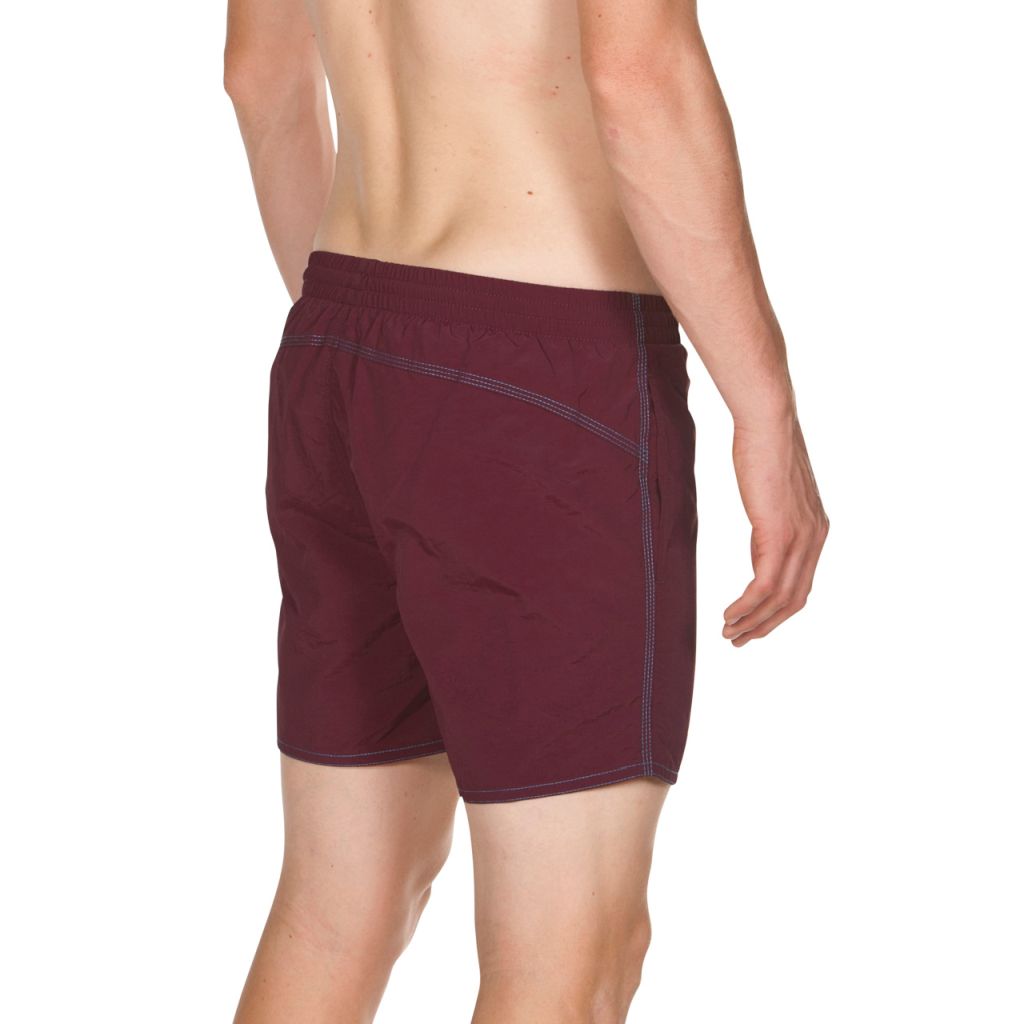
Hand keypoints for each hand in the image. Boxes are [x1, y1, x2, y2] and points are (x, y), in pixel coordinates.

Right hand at [723, 416, 827, 645]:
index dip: (777, 611)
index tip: (753, 623)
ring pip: (779, 598)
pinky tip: (729, 614)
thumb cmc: (763, 445)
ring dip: (752, 622)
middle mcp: (815, 538)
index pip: (801, 584)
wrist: (768, 421)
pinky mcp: (779, 535)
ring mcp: (800, 538)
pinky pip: (763, 585)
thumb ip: (773, 516)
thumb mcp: (772, 490)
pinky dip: (746, 606)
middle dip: (765, 626)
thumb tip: (764, 529)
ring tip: (728, 633)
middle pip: (793, 600)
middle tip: (738, 640)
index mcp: (816, 530)